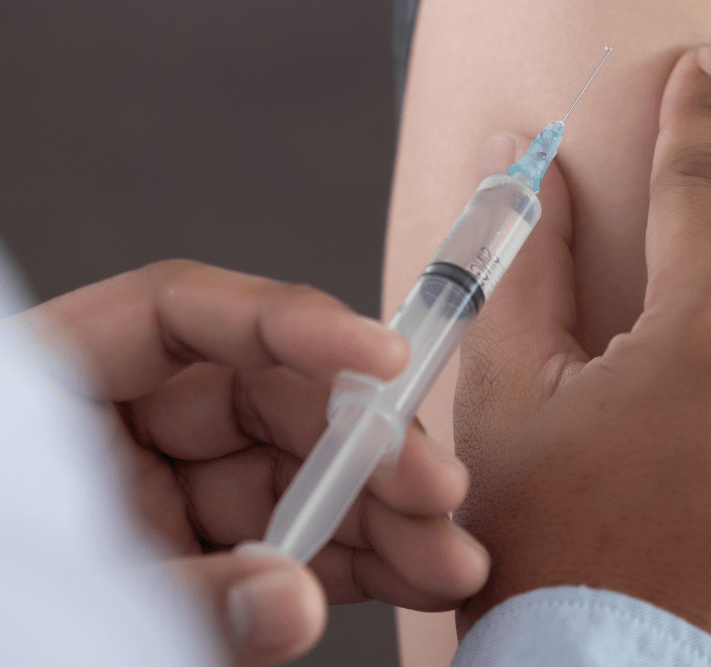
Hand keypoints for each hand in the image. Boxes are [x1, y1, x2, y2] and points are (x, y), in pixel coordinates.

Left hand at [22, 261, 488, 666]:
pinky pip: (285, 535)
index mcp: (55, 387)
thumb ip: (173, 598)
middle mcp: (119, 424)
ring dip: (377, 512)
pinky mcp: (194, 546)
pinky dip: (350, 557)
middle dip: (362, 444)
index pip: (180, 312)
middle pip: (263, 396)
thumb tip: (292, 601)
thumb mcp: (48, 613)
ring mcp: (161, 487)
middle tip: (436, 489)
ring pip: (291, 471)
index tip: (383, 356)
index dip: (291, 323)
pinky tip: (411, 574)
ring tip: (447, 557)